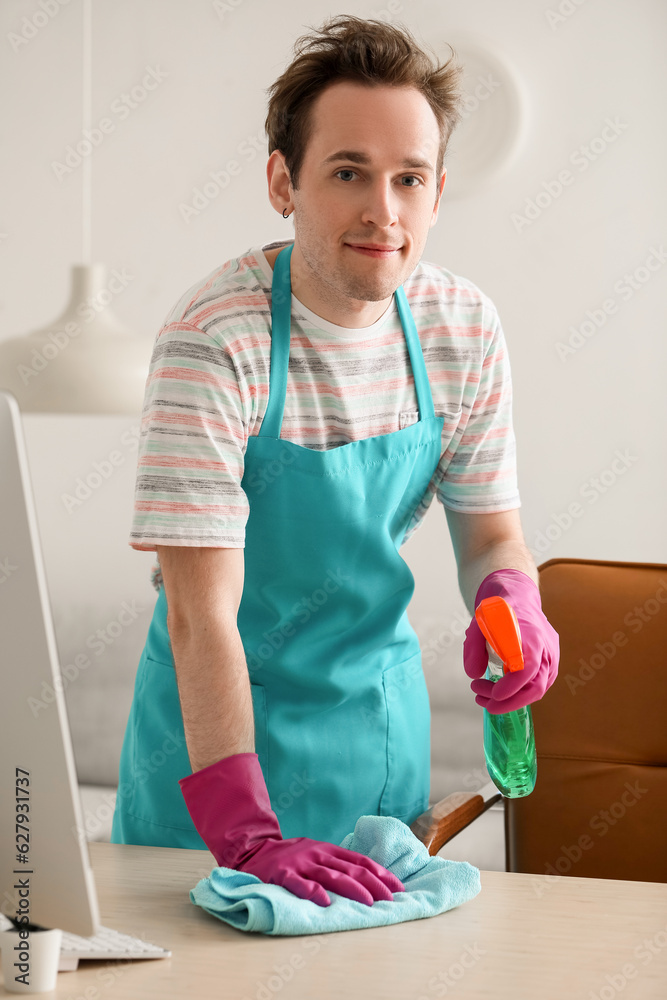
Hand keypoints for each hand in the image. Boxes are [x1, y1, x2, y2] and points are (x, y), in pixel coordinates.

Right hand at [179, 752, 404, 906]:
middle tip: (391, 899)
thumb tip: (368, 879)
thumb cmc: (291, 857)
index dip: (380, 874)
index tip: (398, 887)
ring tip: (369, 902)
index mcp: (328, 850)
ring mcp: (300, 863)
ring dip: (353, 889)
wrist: (254, 850)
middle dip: (374, 884)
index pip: (360, 862)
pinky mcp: (282, 874)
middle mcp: (318, 854)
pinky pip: (299, 884)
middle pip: (351, 870)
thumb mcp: (317, 854)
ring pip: (331, 876)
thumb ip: (337, 863)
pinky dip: (313, 892)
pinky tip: (325, 902)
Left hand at [463, 569, 558, 713]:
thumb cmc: (498, 608)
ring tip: (482, 695)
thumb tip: (473, 674)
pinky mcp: (549, 663)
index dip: (513, 685)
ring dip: (511, 699)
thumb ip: (473, 646)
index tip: (494, 694)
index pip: (528, 666)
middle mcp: (546, 647)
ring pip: (538, 689)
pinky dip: (518, 693)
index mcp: (530, 633)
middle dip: (509, 701)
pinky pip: (538, 685)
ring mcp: (551, 656)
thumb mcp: (478, 620)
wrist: (518, 596)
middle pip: (536, 686)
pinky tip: (498, 689)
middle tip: (481, 700)